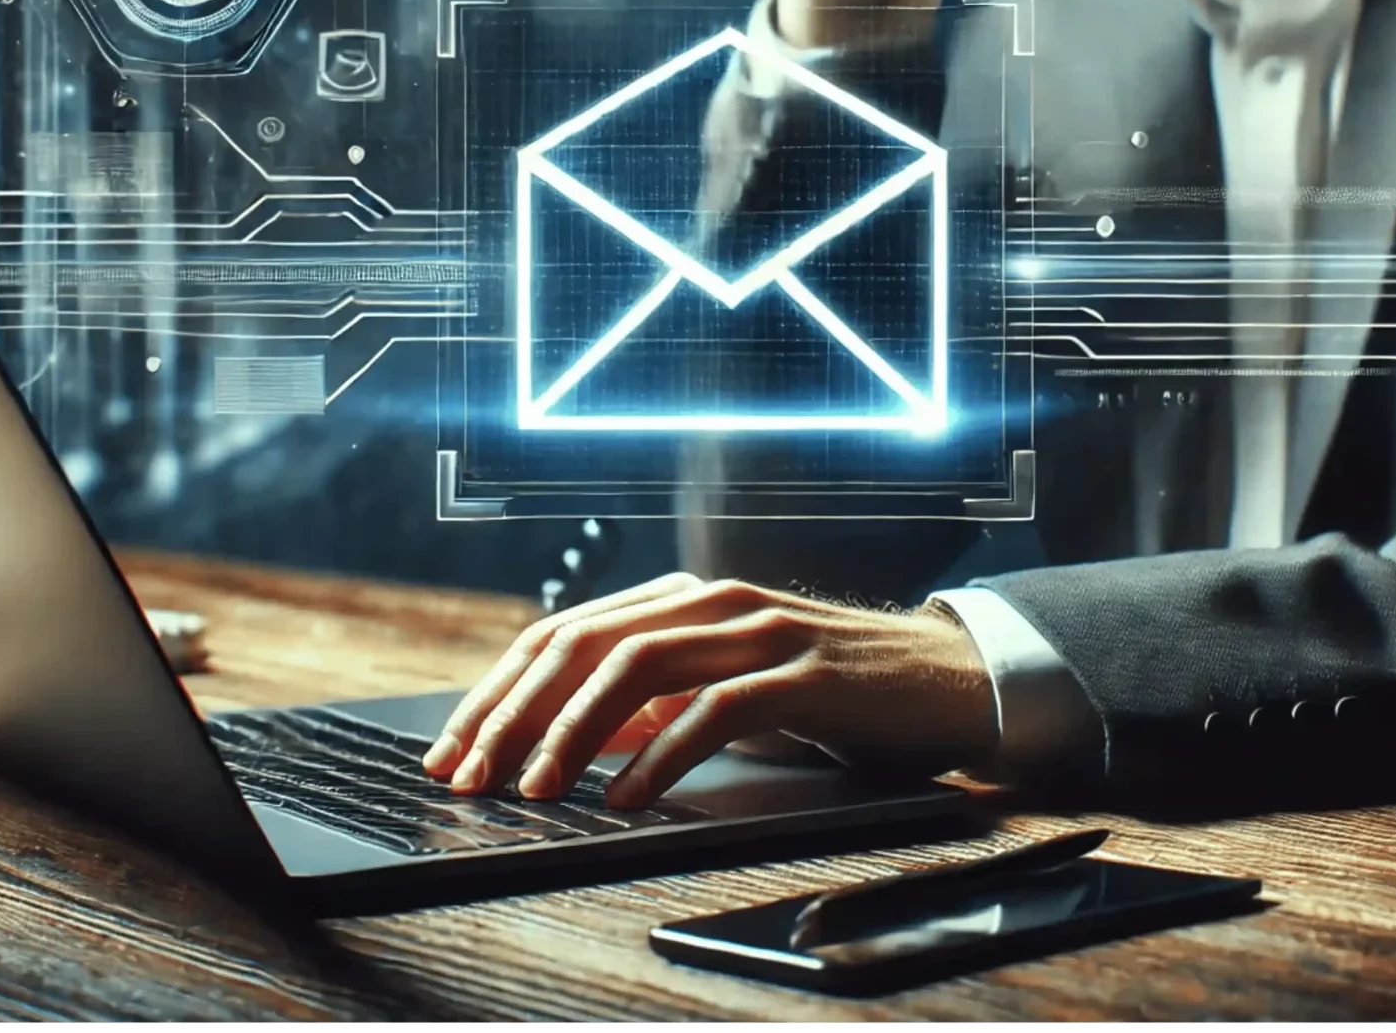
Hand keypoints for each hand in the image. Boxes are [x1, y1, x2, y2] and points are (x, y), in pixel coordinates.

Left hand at [419, 573, 999, 808]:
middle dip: (514, 713)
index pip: (561, 633)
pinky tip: (624, 796)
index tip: (451, 749)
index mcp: (682, 598)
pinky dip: (660, 754)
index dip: (497, 691)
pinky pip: (716, 709)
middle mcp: (711, 601)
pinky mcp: (805, 674)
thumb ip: (655, 699)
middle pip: (583, 645)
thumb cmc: (829, 692)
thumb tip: (574, 737)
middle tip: (470, 775)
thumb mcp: (725, 686)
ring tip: (534, 789)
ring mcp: (760, 631)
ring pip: (637, 667)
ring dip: (573, 733)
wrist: (944, 680)